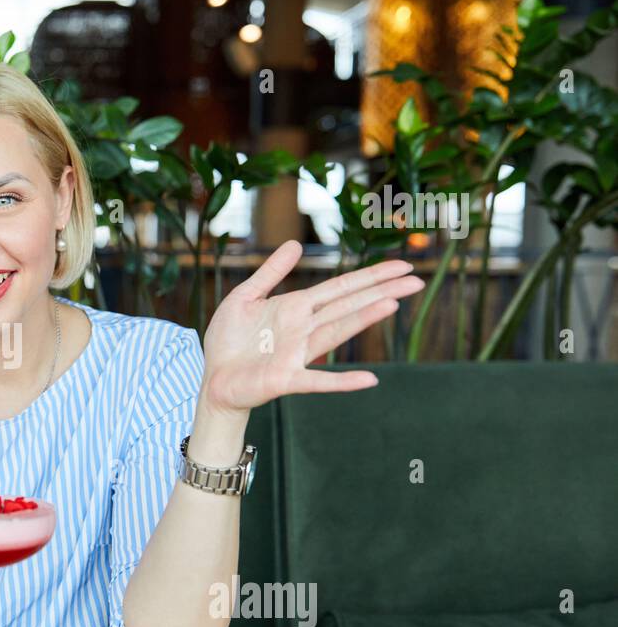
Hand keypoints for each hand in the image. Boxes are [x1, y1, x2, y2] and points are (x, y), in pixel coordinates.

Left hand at [199, 240, 425, 414]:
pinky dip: (342, 381)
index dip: (370, 276)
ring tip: (392, 304)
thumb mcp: (244, 297)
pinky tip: (368, 380)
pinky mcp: (285, 378)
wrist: (212, 378)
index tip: (402, 266)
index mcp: (296, 308)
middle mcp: (303, 329)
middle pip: (348, 306)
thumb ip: (270, 273)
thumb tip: (296, 245)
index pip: (341, 288)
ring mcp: (297, 354)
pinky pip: (317, 381)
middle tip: (415, 281)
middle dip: (380, 292)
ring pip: (336, 333)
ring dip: (362, 320)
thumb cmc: (228, 340)